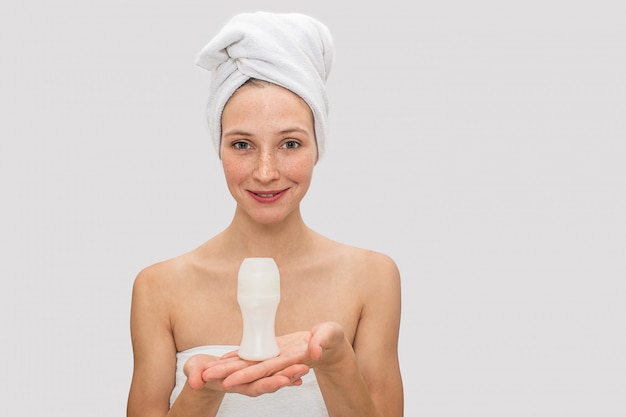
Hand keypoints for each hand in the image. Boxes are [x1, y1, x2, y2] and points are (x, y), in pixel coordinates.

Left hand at [200, 322, 349, 392]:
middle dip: (228, 374)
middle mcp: (279, 362)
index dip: (246, 375)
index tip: (228, 381)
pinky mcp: (273, 350)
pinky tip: (224, 358)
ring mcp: (275, 356)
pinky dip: (238, 357)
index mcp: (291, 360)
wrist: (332, 345)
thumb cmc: (332, 339)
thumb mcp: (330, 336)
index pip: (265, 369)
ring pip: (248, 364)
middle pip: (250, 370)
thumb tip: (313, 351)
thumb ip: (322, 341)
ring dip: (228, 368)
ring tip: (207, 371)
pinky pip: (253, 355)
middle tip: (205, 377)